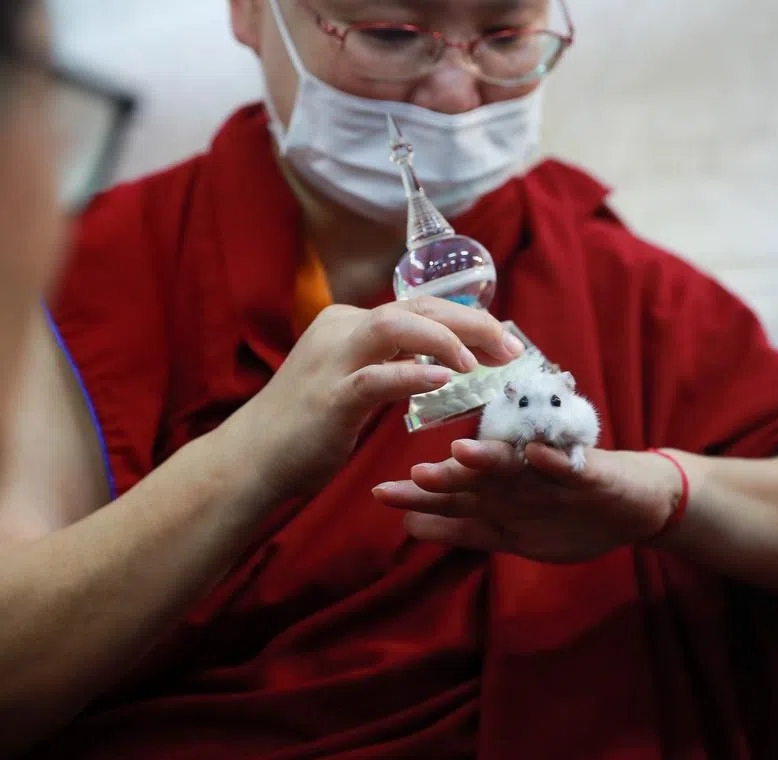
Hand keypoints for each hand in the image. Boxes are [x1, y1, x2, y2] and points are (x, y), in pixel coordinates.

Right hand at [224, 297, 524, 500]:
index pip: (420, 307)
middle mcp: (342, 329)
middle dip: (473, 323)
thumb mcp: (356, 383)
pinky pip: (377, 377)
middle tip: (512, 350)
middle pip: (418, 307)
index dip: (468, 320)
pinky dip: (414, 375)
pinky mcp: (329, 397)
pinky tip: (447, 380)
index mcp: (350, 323)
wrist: (250, 460)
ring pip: (396, 326)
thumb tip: (447, 363)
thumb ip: (394, 365)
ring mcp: (333, 361)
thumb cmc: (308, 427)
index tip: (504, 344)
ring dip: (448, 339)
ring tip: (483, 364)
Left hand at [372, 441, 683, 563]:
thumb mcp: (514, 532)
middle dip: (447, 479)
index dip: (420, 497)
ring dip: (492, 460)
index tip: (380, 494)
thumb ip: (466, 529)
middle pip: (478, 479)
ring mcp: (553, 477)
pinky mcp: (588, 474)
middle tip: (412, 477)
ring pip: (519, 467)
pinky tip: (536, 454)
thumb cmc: (568, 512)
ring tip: (462, 454)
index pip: (454, 497)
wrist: (635, 504)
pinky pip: (570, 468)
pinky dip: (553, 461)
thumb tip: (411, 526)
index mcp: (500, 494)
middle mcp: (520, 481)